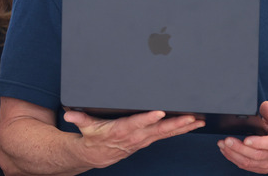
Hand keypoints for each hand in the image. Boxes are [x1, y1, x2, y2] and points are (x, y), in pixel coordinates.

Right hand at [64, 110, 204, 167]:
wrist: (98, 155)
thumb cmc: (94, 136)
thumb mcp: (85, 127)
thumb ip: (79, 118)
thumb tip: (70, 114)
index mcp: (122, 130)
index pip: (136, 123)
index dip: (148, 119)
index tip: (159, 112)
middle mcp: (136, 136)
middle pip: (158, 129)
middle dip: (175, 124)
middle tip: (189, 117)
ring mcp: (145, 139)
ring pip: (167, 133)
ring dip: (183, 127)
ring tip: (197, 120)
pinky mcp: (150, 140)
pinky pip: (168, 135)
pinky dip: (182, 129)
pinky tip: (193, 124)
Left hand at [217, 101, 267, 173]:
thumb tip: (265, 106)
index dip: (257, 143)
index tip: (245, 139)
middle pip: (256, 155)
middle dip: (239, 148)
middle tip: (227, 140)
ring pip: (250, 163)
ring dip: (234, 155)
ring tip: (223, 145)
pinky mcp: (263, 168)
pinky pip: (247, 167)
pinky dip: (235, 160)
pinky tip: (227, 152)